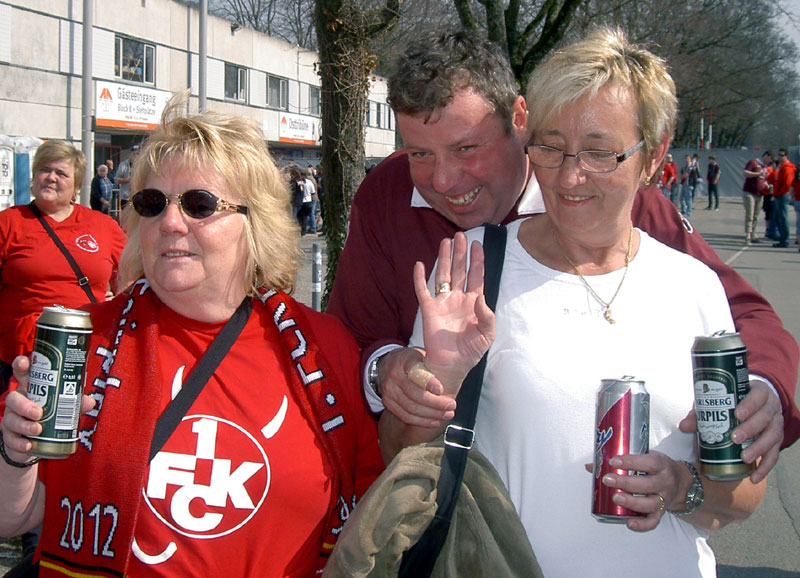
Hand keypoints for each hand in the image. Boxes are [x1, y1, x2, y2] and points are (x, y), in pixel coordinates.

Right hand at [2, 356, 94, 459]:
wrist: (35, 441)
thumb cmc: (50, 416)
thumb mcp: (63, 407)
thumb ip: (75, 403)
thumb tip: (90, 402)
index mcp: (30, 390)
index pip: (22, 374)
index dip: (21, 366)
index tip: (23, 362)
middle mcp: (18, 403)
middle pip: (13, 398)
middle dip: (24, 405)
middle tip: (38, 413)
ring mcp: (11, 419)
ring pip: (11, 419)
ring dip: (24, 425)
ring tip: (37, 429)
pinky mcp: (10, 436)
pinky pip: (11, 439)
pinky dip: (20, 443)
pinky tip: (29, 445)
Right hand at [378, 348, 456, 427]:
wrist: (387, 364)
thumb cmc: (412, 360)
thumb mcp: (422, 354)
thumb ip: (434, 362)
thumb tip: (456, 367)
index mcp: (405, 360)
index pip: (415, 372)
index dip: (428, 382)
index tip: (441, 389)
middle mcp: (394, 375)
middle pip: (415, 394)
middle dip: (436, 403)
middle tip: (451, 405)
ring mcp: (389, 390)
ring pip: (411, 408)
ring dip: (431, 414)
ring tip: (447, 414)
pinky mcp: (388, 403)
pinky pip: (405, 416)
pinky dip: (421, 421)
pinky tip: (435, 421)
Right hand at [413, 232, 494, 391]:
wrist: (452, 366)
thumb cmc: (471, 351)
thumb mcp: (487, 334)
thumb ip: (487, 315)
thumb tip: (481, 297)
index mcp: (473, 302)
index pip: (476, 276)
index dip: (477, 260)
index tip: (477, 244)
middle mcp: (458, 299)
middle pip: (460, 270)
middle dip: (460, 253)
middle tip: (460, 235)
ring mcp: (443, 303)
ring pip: (443, 275)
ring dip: (444, 258)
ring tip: (445, 241)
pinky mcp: (428, 310)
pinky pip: (422, 290)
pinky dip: (420, 278)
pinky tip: (420, 265)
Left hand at [599, 452, 688, 531]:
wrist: (682, 483)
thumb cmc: (657, 468)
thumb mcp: (645, 457)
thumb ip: (621, 460)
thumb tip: (591, 466)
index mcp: (661, 465)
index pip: (648, 462)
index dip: (630, 462)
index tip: (613, 461)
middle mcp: (665, 482)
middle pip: (647, 484)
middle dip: (625, 482)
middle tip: (608, 480)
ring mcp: (664, 499)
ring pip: (650, 504)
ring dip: (632, 502)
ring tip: (616, 498)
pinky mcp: (661, 512)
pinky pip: (653, 521)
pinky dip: (642, 524)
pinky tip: (628, 522)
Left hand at [679, 380, 781, 482]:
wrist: (753, 407)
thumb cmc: (732, 403)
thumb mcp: (718, 402)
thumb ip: (702, 412)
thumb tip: (684, 426)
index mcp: (758, 392)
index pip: (758, 395)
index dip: (750, 404)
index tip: (738, 414)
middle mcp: (771, 408)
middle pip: (765, 417)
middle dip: (750, 429)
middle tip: (735, 438)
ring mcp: (776, 425)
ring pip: (772, 436)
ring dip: (759, 448)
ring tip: (744, 458)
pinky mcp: (776, 442)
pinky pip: (774, 455)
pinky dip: (765, 467)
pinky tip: (754, 477)